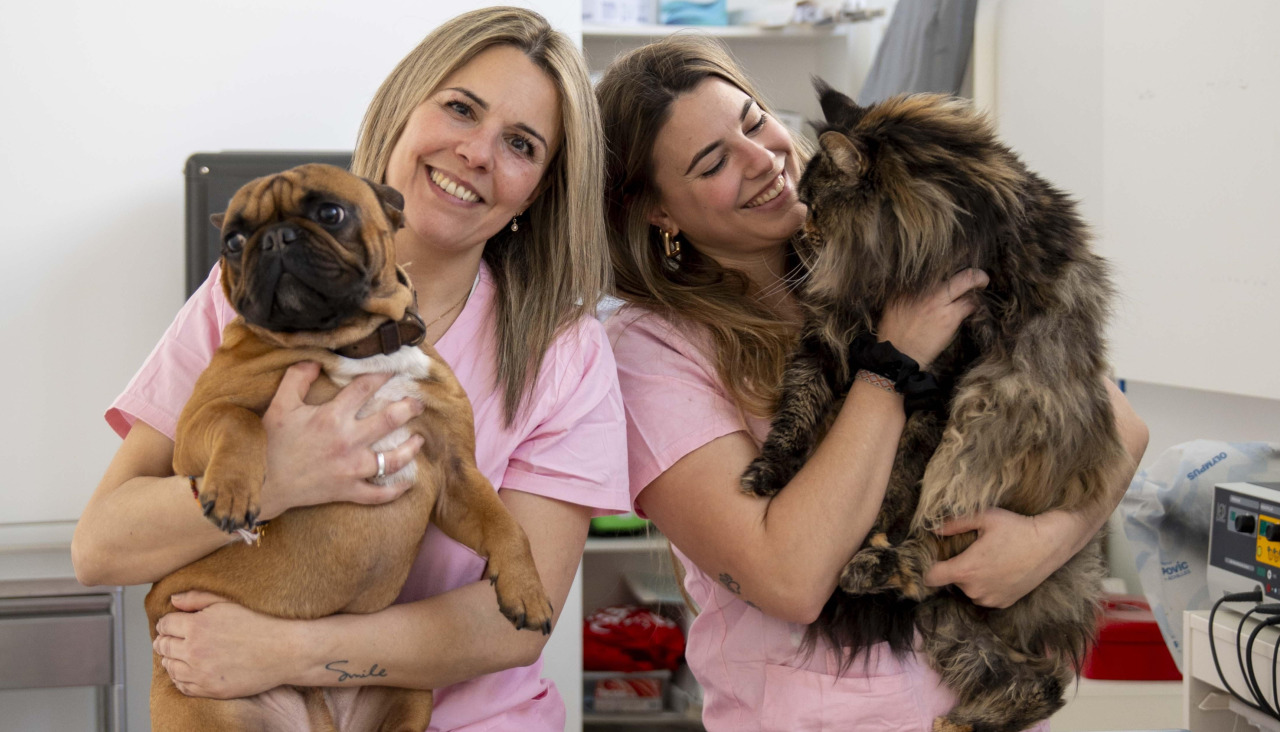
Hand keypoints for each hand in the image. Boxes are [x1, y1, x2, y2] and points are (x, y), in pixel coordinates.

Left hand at [153, 591, 299, 698]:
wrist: (285, 651)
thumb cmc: (261, 623)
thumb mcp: (229, 603)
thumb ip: (197, 599)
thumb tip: (173, 600)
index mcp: (197, 625)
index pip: (165, 624)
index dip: (168, 622)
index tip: (173, 623)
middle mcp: (194, 650)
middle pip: (162, 646)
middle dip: (165, 640)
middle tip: (173, 638)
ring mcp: (201, 672)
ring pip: (169, 667)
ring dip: (171, 659)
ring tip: (180, 654)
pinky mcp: (210, 689)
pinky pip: (182, 686)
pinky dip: (180, 678)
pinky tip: (189, 670)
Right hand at [258, 362, 425, 520]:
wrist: (260, 484)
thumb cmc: (269, 443)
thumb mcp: (280, 405)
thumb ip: (297, 379)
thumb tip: (315, 360)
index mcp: (332, 416)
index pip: (365, 388)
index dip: (382, 375)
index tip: (395, 370)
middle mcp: (348, 441)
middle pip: (390, 420)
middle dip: (409, 408)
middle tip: (419, 403)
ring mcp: (351, 469)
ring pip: (392, 459)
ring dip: (410, 449)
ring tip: (420, 440)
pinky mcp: (348, 491)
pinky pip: (378, 494)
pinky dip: (395, 491)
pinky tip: (407, 484)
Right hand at [876, 268, 987, 367]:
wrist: (898, 355)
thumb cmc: (894, 332)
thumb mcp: (893, 304)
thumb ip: (905, 290)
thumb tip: (919, 281)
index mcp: (908, 283)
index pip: (934, 264)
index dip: (950, 262)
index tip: (958, 262)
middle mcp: (924, 288)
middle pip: (952, 264)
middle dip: (969, 266)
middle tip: (978, 273)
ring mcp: (938, 301)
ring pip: (967, 280)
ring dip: (977, 283)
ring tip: (980, 288)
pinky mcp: (949, 317)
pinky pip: (971, 303)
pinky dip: (976, 304)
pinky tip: (976, 306)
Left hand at [921, 507, 1082, 607]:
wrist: (1050, 544)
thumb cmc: (1016, 528)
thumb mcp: (984, 517)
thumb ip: (955, 523)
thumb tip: (933, 528)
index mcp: (966, 569)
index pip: (931, 578)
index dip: (928, 568)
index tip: (934, 559)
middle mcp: (975, 589)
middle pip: (952, 581)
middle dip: (958, 568)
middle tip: (974, 551)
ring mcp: (990, 599)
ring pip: (969, 589)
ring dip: (973, 578)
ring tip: (990, 560)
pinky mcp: (1004, 603)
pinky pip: (985, 596)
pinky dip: (987, 586)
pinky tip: (1000, 570)